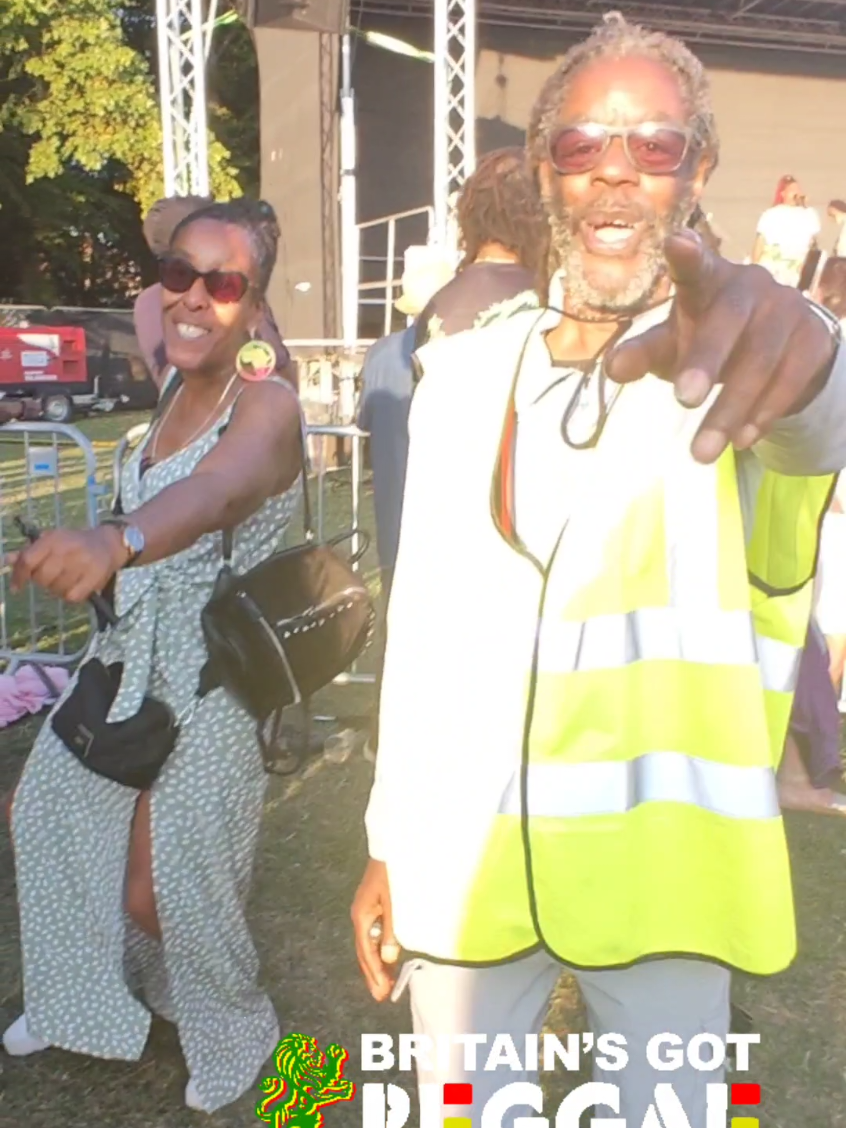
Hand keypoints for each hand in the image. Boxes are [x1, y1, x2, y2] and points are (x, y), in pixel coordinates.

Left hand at [8, 526, 126, 602]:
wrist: (109, 543)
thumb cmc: (74, 543)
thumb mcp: (51, 541)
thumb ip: (29, 552)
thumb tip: (6, 560)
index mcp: (53, 539)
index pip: (28, 560)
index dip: (18, 576)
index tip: (16, 587)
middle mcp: (67, 550)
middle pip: (42, 578)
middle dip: (42, 581)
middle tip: (51, 577)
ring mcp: (82, 563)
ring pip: (56, 589)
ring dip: (57, 589)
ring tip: (65, 580)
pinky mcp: (95, 577)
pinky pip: (72, 597)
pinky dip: (70, 595)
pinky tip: (75, 587)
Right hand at [351, 859, 399, 1001]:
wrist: (392, 843)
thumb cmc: (394, 871)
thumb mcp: (395, 901)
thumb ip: (392, 930)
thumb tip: (387, 959)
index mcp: (362, 916)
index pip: (366, 952)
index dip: (374, 974)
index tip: (382, 993)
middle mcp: (360, 915)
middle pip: (363, 951)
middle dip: (372, 974)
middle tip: (381, 995)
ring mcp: (365, 909)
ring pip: (367, 943)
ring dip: (375, 963)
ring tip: (383, 982)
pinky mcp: (373, 904)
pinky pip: (372, 933)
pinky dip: (377, 949)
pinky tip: (385, 956)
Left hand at [605, 231, 837, 463]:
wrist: (780, 352)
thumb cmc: (712, 340)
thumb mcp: (673, 347)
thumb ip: (644, 354)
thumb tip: (612, 369)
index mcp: (708, 281)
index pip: (696, 266)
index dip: (688, 254)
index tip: (677, 243)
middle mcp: (750, 287)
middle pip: (729, 319)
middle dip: (706, 359)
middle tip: (684, 400)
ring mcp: (787, 309)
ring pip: (760, 358)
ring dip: (731, 408)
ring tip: (702, 452)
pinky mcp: (814, 339)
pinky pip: (791, 378)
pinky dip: (764, 412)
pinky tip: (742, 439)